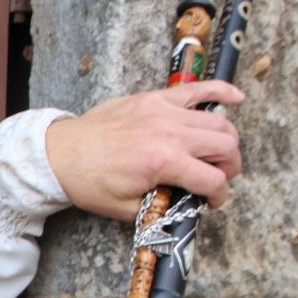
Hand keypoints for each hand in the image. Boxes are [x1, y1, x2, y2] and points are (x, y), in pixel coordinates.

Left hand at [46, 79, 243, 220]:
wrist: (60, 153)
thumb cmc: (89, 181)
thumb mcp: (126, 208)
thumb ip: (162, 207)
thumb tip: (187, 203)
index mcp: (163, 162)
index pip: (213, 180)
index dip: (218, 196)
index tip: (210, 202)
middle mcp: (169, 133)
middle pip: (226, 147)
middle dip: (229, 168)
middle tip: (215, 178)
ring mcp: (164, 111)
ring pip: (218, 122)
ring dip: (226, 140)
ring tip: (216, 155)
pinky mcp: (155, 98)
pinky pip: (197, 89)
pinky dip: (221, 91)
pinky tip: (237, 98)